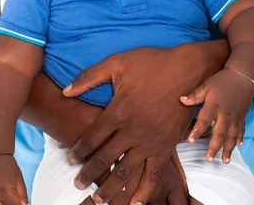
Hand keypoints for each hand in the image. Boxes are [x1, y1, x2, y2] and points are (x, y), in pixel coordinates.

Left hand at [63, 42, 227, 203]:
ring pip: (125, 171)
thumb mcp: (117, 63)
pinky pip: (153, 174)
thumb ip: (89, 77)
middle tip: (77, 183)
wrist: (187, 69)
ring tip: (98, 199)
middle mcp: (132, 130)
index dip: (78, 151)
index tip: (71, 159)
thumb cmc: (151, 63)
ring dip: (110, 188)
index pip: (91, 138)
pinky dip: (144, 192)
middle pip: (104, 158)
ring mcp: (150, 141)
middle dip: (88, 173)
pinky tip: (134, 203)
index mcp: (118, 111)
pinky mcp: (166, 146)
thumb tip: (66, 91)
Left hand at [181, 68, 253, 163]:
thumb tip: (181, 100)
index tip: (190, 140)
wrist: (243, 77)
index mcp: (214, 105)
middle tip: (208, 159)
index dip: (197, 130)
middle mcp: (226, 115)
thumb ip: (195, 94)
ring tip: (224, 161)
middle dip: (214, 147)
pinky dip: (239, 139)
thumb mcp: (207, 85)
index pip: (204, 120)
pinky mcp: (242, 118)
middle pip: (219, 134)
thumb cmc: (222, 80)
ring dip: (228, 149)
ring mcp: (235, 118)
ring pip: (231, 137)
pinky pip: (241, 131)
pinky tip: (238, 146)